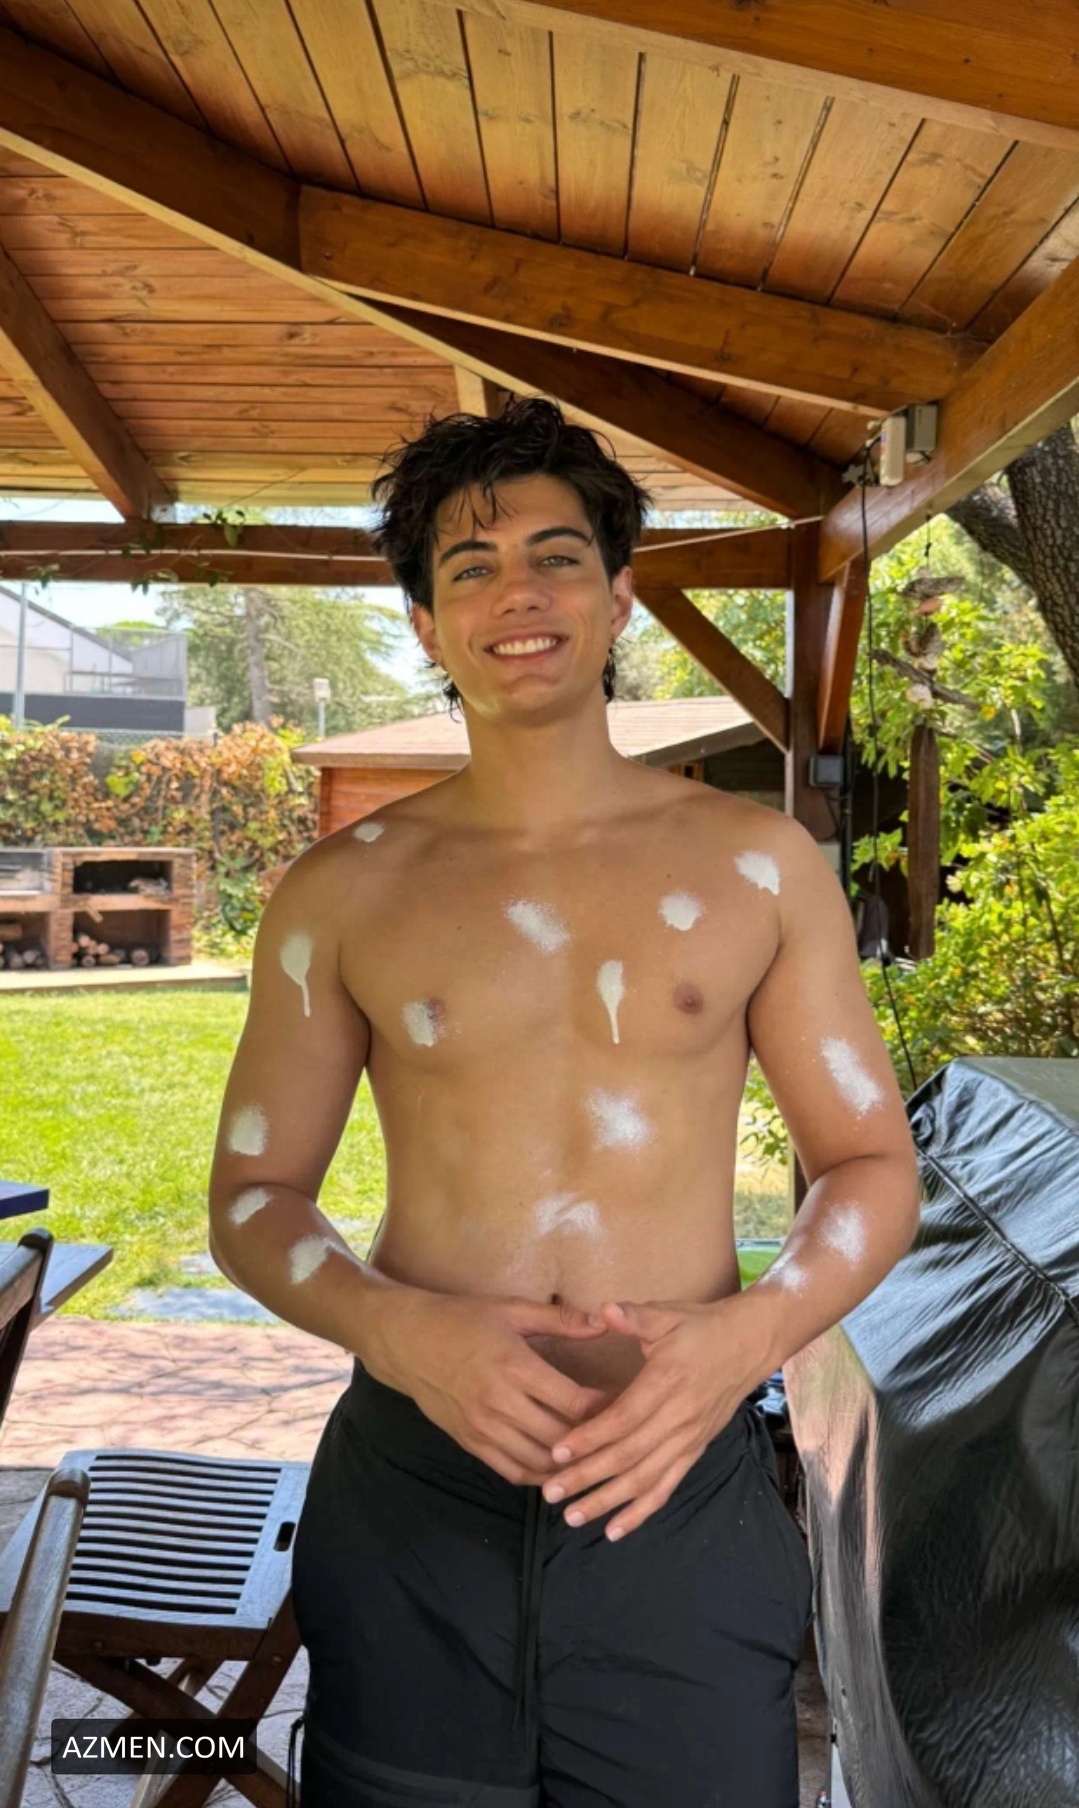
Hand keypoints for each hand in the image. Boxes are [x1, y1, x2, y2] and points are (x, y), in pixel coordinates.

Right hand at [361, 1287, 611, 1485]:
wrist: (407, 1341)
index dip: (606, 1409)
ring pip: (538, 1463)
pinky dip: (539, 1475)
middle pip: (560, 1438)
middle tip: (621, 1437)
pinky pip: (511, 1470)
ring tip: (596, 1458)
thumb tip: (604, 1323)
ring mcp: (483, 1428)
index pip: (573, 1402)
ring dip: (569, 1466)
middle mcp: (500, 1404)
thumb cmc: (462, 1319)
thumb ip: (560, 1320)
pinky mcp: (470, 1443)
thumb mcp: (511, 1310)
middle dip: (594, 1442)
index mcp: (515, 1367)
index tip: (629, 1405)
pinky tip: (558, 1470)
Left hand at [541, 1292, 774, 1539]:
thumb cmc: (701, 1327)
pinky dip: (641, 1511)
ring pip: (645, 1479)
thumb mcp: (667, 1314)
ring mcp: (689, 1439)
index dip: (590, 1438)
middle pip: (629, 1456)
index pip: (623, 1419)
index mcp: (667, 1382)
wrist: (750, 1343)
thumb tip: (603, 1310)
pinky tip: (615, 1530)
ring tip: (573, 1518)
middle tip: (550, 1493)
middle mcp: (679, 1418)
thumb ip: (634, 1316)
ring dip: (608, 1501)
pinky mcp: (695, 1450)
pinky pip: (667, 1487)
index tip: (557, 1451)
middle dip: (587, 1477)